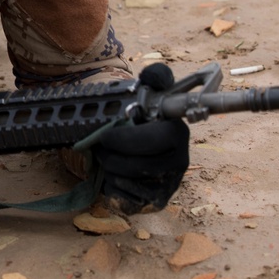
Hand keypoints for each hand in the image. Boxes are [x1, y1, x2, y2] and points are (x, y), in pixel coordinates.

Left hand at [92, 63, 189, 213]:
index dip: (123, 140)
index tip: (105, 137)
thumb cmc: (140, 118)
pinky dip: (112, 188)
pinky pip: (125, 200)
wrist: (141, 145)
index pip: (150, 140)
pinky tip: (116, 175)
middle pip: (135, 166)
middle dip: (110, 156)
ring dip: (110, 171)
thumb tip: (156, 76)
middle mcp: (179, 161)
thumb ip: (154, 78)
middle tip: (99, 147)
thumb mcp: (148, 93)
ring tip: (109, 158)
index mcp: (177, 133)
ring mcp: (170, 184)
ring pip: (128, 183)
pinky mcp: (157, 202)